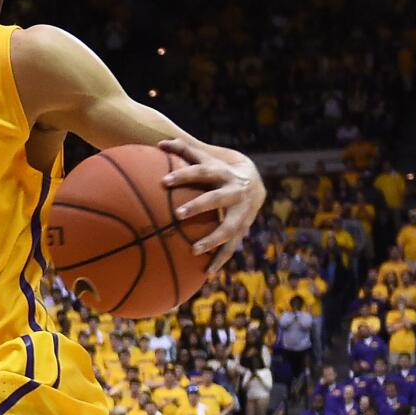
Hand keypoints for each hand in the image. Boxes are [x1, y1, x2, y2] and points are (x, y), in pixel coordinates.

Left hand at [160, 138, 265, 272]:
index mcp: (222, 173)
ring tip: (193, 250)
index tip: (163, 181)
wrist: (255, 180)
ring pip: (229, 227)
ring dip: (212, 240)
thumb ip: (184, 150)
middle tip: (177, 214)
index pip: (200, 172)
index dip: (183, 175)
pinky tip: (206, 273)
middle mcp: (235, 192)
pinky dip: (220, 260)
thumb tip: (159, 142)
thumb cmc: (220, 167)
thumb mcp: (207, 157)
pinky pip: (232, 247)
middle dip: (198, 206)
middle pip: (216, 199)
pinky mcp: (243, 228)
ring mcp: (242, 212)